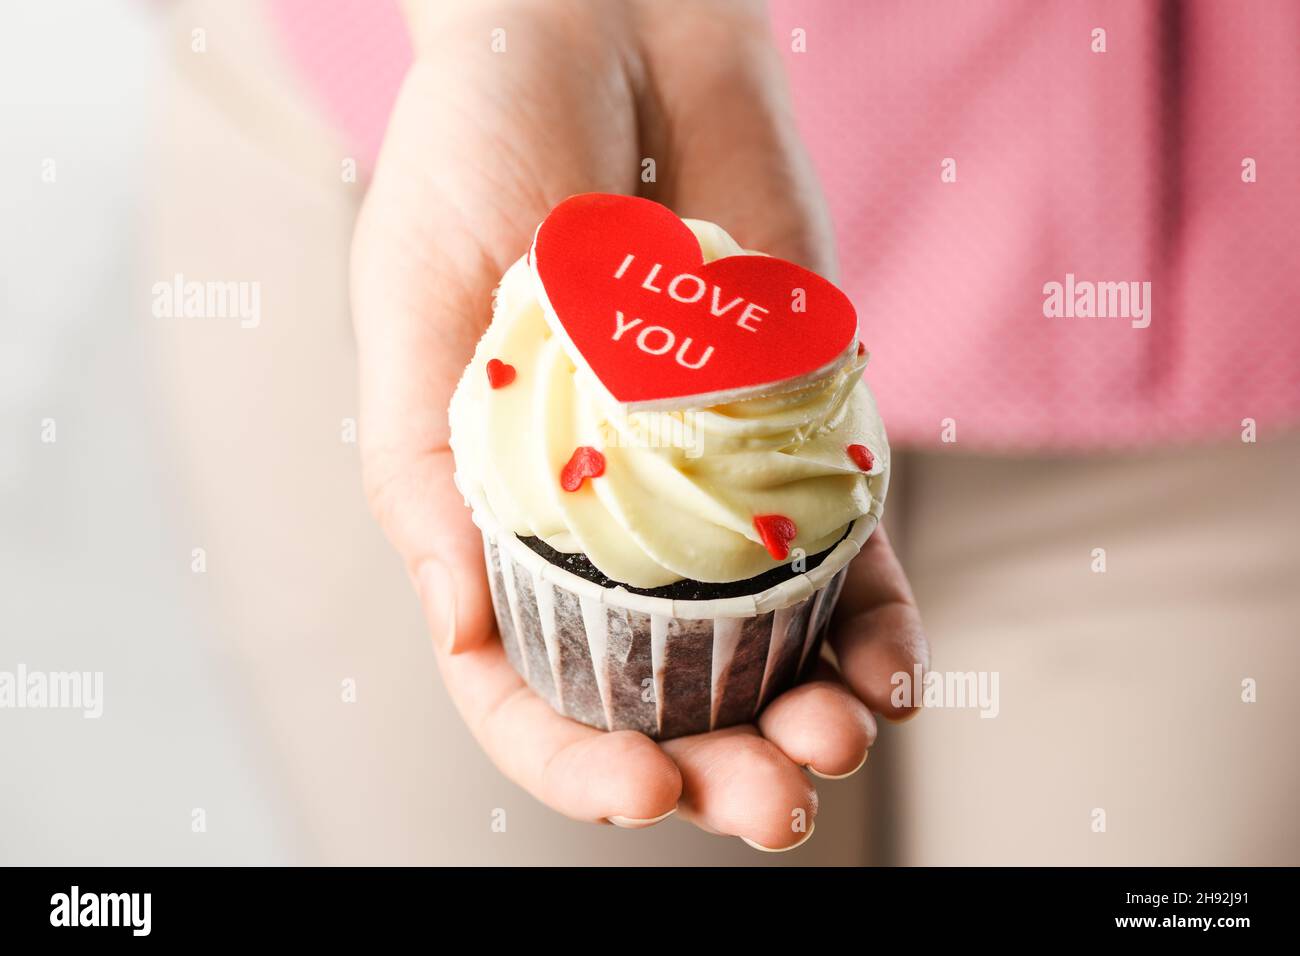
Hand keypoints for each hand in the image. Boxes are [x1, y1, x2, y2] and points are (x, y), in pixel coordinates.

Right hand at [351, 0, 927, 849]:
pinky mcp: (797, 430)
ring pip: (764, 644)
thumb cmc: (476, 150)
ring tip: (844, 743)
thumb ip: (423, 472)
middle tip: (778, 805)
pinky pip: (845, 552)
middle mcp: (606, 518)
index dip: (570, 755)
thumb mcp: (409, 305)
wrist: (603, 31)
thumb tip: (459, 631)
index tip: (640, 788)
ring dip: (810, 715)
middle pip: (662, 687)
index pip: (523, 678)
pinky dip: (876, 623)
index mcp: (495, 512)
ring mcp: (707, 483)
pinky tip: (897, 676)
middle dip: (722, 766)